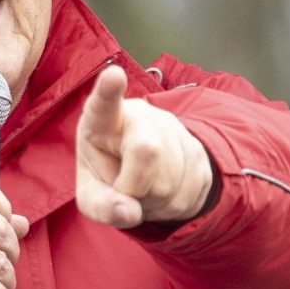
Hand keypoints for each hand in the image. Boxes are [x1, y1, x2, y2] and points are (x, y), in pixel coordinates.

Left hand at [75, 64, 214, 229]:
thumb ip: (101, 206)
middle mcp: (139, 116)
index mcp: (103, 120)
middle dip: (135, 185)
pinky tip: (162, 193)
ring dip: (153, 201)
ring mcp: (172, 130)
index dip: (109, 91)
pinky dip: (171, 206)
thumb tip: (129, 213)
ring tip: (142, 189)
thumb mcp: (92, 195)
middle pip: (147, 150)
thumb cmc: (108, 176)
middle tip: (125, 189)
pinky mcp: (197, 151)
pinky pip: (189, 191)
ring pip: (169, 180)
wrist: (146, 174)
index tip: (113, 75)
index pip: (104, 104)